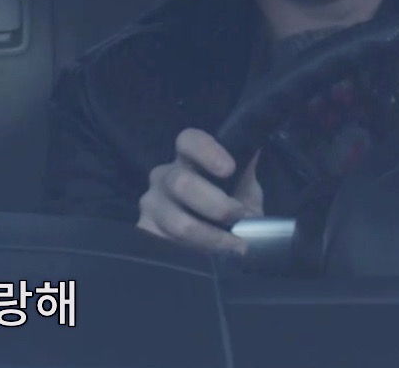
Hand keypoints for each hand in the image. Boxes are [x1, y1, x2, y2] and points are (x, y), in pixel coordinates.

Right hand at [136, 127, 262, 254]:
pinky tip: (209, 256)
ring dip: (213, 237)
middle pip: (181, 182)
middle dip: (217, 205)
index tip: (229, 169)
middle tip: (238, 217)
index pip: (188, 140)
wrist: (214, 246)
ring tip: (234, 245)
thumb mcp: (244, 192)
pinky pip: (168, 245)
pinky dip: (196, 253)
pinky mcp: (145, 232)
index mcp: (188, 159)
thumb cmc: (229, 209)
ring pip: (179, 222)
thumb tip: (253, 149)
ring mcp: (151, 204)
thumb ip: (246, 175)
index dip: (207, 152)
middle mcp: (164, 177)